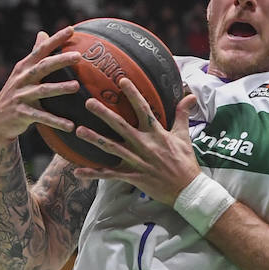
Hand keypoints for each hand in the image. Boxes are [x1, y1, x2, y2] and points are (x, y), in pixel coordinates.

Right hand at [0, 28, 81, 147]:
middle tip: (78, 56)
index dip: (55, 39)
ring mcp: (21, 96)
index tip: (71, 29)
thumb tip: (43, 33)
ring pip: (43, 91)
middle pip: (43, 67)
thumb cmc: (16, 93)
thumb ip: (34, 54)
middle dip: (60, 61)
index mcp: (24, 67)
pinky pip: (42, 117)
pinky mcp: (22, 114)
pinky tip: (70, 125)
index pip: (41, 50)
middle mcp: (22, 79)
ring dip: (60, 88)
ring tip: (76, 86)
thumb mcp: (22, 73)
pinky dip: (56, 121)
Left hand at [72, 81, 200, 204]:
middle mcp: (144, 144)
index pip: (143, 109)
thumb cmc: (185, 162)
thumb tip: (190, 95)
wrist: (187, 189)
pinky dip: (94, 174)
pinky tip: (78, 172)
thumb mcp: (184, 136)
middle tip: (88, 102)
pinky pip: (110, 175)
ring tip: (78, 130)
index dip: (132, 94)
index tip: (121, 80)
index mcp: (157, 133)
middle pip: (121, 125)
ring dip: (94, 139)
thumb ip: (182, 114)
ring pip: (111, 148)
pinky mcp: (132, 176)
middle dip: (104, 113)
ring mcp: (137, 161)